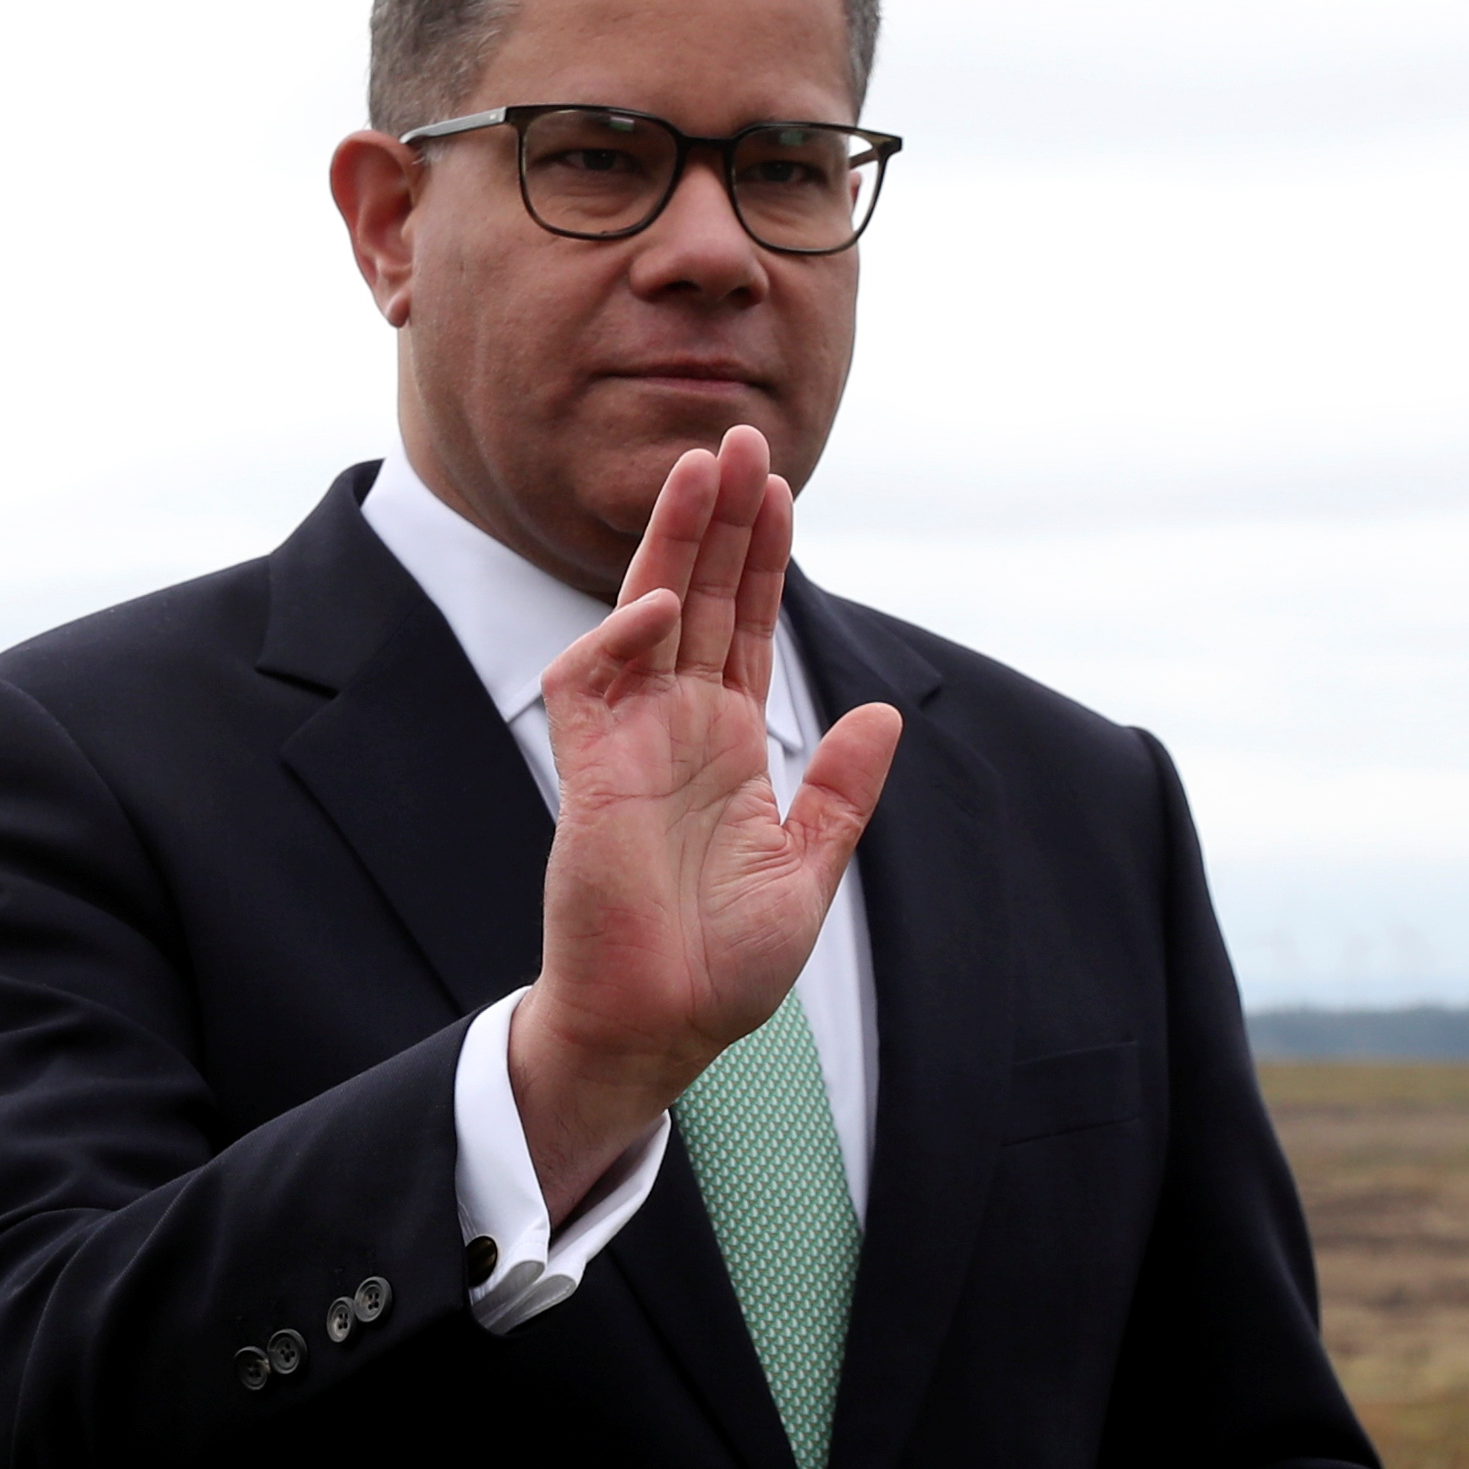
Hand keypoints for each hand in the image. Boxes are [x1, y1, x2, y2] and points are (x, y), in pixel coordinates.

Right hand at [507, 426, 903, 1221]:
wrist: (660, 1031)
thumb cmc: (722, 969)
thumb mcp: (810, 870)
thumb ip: (842, 792)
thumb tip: (881, 712)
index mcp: (728, 745)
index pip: (746, 626)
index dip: (762, 558)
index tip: (780, 489)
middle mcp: (677, 729)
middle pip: (698, 598)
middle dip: (719, 520)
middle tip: (740, 436)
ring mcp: (629, 745)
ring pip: (644, 615)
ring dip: (669, 543)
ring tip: (698, 467)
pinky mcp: (587, 774)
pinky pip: (591, 684)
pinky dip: (618, 638)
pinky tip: (658, 600)